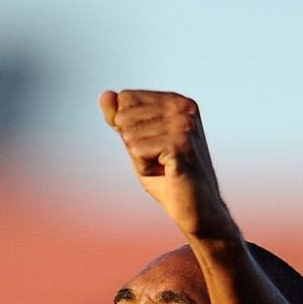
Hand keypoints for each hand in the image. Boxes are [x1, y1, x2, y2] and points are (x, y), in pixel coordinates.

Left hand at [99, 89, 233, 240]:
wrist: (196, 209)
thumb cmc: (166, 177)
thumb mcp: (137, 143)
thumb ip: (120, 118)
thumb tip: (105, 94)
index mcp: (176, 100)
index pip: (126, 99)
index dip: (128, 129)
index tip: (153, 146)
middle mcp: (183, 106)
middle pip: (124, 117)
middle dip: (133, 145)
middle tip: (159, 160)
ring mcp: (184, 124)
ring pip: (129, 136)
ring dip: (140, 159)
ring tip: (164, 167)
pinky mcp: (180, 144)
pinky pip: (137, 152)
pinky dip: (145, 168)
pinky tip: (166, 173)